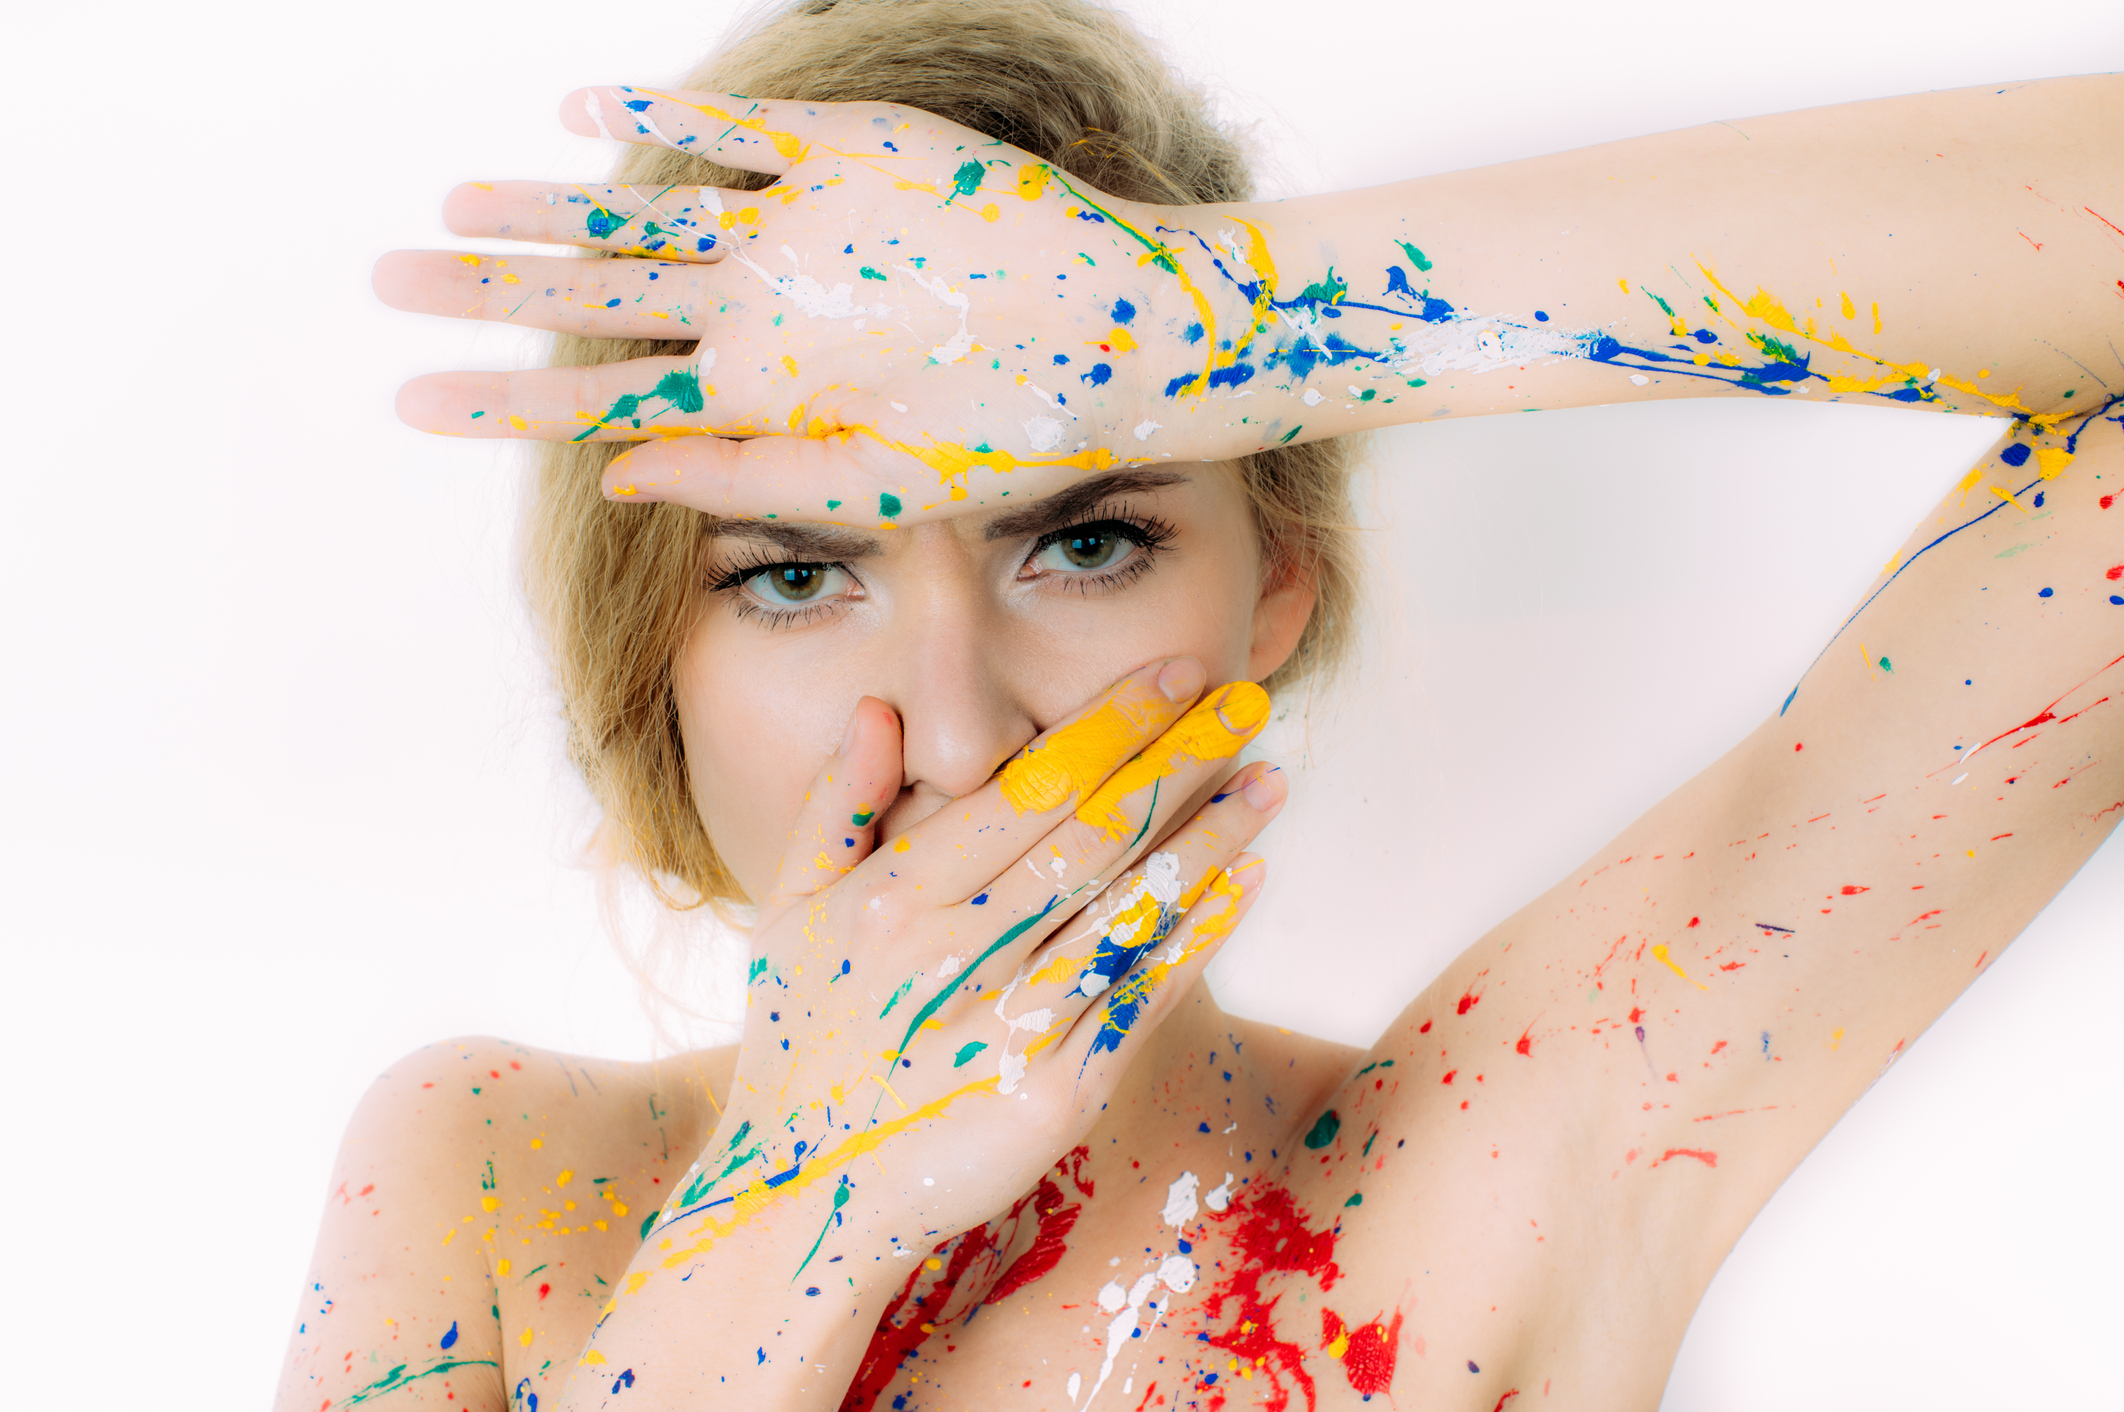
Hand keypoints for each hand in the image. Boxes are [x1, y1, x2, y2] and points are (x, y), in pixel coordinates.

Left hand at [375, 87, 1265, 526]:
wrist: (1120, 341)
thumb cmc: (1010, 438)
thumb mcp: (870, 488)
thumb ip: (740, 479)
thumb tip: (611, 473)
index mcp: (759, 398)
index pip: (601, 401)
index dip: (501, 403)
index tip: (407, 404)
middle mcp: (762, 314)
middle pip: (599, 300)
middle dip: (489, 291)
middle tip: (386, 278)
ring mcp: (798, 233)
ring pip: (647, 215)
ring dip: (551, 206)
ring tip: (455, 198)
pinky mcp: (851, 158)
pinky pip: (738, 136)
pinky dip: (663, 122)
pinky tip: (585, 109)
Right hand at [641, 658, 1283, 1282]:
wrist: (805, 1195)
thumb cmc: (804, 1037)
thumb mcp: (788, 913)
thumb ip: (835, 806)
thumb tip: (880, 710)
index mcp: (894, 896)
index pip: (1027, 788)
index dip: (1110, 727)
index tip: (1174, 675)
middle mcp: (953, 953)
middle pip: (1092, 835)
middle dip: (1178, 760)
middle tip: (1246, 701)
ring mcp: (1008, 1028)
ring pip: (1129, 910)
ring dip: (1210, 840)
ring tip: (1268, 783)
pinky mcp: (1053, 1096)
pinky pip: (1141, 1001)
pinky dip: (1197, 940)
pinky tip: (1244, 886)